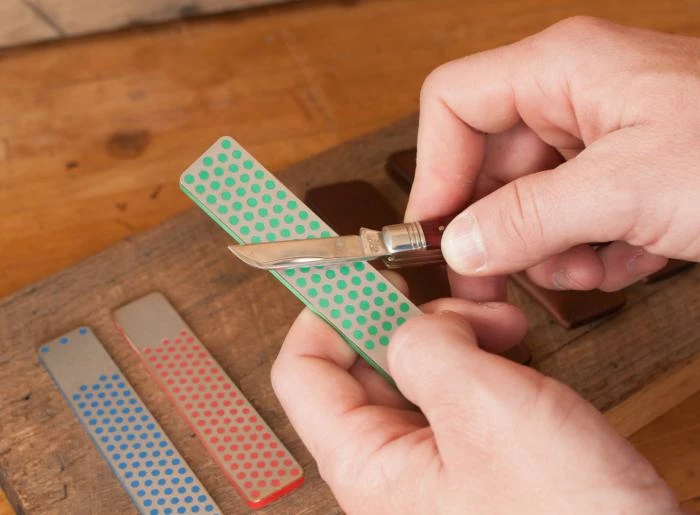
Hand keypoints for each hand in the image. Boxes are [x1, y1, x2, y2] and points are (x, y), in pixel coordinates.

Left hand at [272, 293, 679, 512]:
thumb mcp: (485, 410)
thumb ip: (428, 347)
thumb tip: (414, 321)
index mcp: (367, 464)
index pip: (303, 371)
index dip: (326, 314)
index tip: (355, 274)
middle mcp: (390, 464)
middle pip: (363, 362)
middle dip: (410, 319)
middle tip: (459, 306)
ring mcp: (433, 459)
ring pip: (416, 370)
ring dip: (455, 335)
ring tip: (504, 329)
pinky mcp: (473, 455)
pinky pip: (455, 390)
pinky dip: (479, 359)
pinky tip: (514, 353)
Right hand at [406, 16, 699, 299]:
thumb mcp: (630, 186)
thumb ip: (531, 216)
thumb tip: (461, 243)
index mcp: (561, 70)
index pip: (454, 104)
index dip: (435, 168)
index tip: (435, 231)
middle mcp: (572, 99)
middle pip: (488, 163)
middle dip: (496, 226)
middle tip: (497, 277)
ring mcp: (599, 141)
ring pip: (527, 202)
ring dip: (549, 248)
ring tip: (593, 263)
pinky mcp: (622, 179)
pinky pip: (571, 221)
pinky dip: (590, 254)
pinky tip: (629, 259)